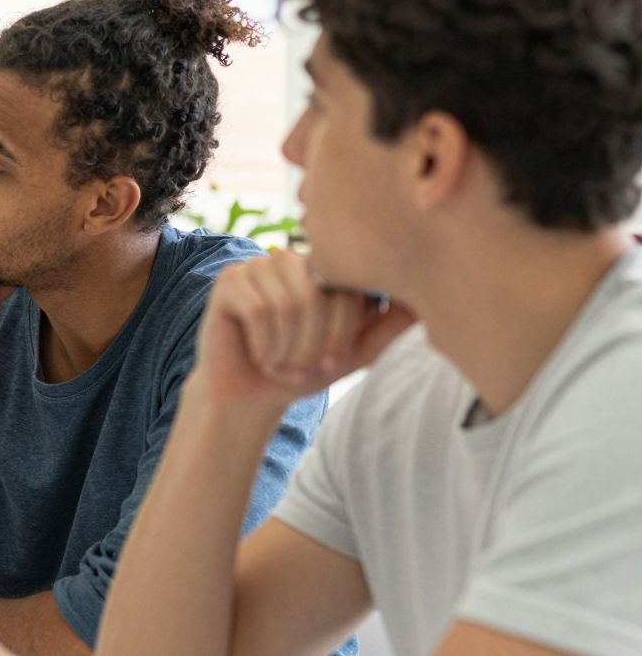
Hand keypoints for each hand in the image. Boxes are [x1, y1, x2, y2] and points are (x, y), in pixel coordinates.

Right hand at [195, 248, 417, 412]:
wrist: (249, 395)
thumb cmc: (302, 371)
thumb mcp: (354, 351)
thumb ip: (388, 325)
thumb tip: (426, 301)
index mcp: (324, 269)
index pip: (349, 289)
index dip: (343, 333)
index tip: (331, 363)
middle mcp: (293, 259)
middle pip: (319, 296)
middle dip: (313, 344)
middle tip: (302, 370)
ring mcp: (258, 265)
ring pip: (289, 304)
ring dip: (288, 349)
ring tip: (280, 366)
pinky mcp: (228, 280)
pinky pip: (258, 310)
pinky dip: (265, 345)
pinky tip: (260, 357)